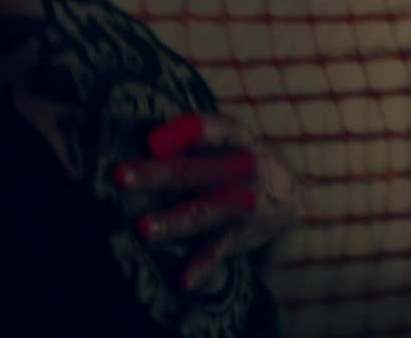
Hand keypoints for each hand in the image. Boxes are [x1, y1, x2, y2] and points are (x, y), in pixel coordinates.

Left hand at [112, 113, 300, 291]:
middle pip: (190, 171)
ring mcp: (243, 204)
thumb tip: (146, 136)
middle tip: (119, 176)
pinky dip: (200, 267)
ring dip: (172, 221)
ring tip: (144, 228)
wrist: (291, 193)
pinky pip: (217, 252)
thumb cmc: (241, 156)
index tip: (151, 140)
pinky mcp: (240, 234)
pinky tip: (182, 281)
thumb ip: (192, 134)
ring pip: (201, 212)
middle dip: (154, 174)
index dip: (180, 133)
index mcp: (235, 137)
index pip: (207, 129)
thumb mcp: (229, 136)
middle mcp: (242, 168)